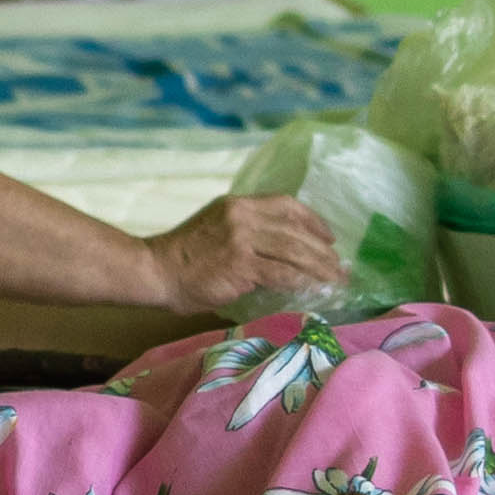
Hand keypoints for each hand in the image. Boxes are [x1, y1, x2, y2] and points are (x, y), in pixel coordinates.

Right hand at [143, 193, 347, 315]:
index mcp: (238, 204)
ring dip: (319, 268)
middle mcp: (243, 216)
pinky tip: (313, 289)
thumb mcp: (217, 230)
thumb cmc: (183, 257)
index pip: (286, 204)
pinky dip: (301, 282)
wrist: (155, 270)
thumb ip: (248, 234)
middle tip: (339, 266)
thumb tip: (282, 254)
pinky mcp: (241, 264)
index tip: (329, 237)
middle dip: (323, 250)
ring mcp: (242, 239)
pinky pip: (282, 273)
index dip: (312, 220)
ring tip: (335, 280)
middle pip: (296, 230)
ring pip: (294, 252)